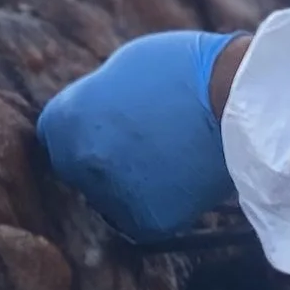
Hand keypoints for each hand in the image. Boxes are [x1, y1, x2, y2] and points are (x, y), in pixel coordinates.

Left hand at [38, 30, 243, 240]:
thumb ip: (95, 99)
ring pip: (109, 198)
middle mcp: (79, 162)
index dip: (80, 130)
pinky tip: (181, 177)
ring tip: (166, 157)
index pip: (53, 137)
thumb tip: (90, 120)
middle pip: (77, 170)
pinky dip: (160, 203)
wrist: (236, 99)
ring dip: (128, 184)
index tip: (103, 127)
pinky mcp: (146, 221)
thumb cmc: (182, 69)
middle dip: (99, 159)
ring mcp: (110, 195)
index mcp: (64, 120)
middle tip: (138, 144)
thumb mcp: (122, 67)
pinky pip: (143, 217)